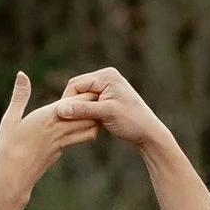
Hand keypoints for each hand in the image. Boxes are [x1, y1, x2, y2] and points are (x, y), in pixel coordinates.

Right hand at [0, 70, 98, 209]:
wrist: (13, 180)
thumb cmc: (8, 149)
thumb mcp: (10, 120)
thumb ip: (19, 96)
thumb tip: (22, 74)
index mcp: (48, 119)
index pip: (74, 103)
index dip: (85, 93)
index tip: (92, 84)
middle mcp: (59, 131)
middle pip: (87, 115)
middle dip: (95, 104)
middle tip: (100, 93)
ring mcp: (62, 143)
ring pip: (89, 129)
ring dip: (94, 118)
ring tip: (94, 107)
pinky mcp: (60, 152)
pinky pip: (80, 139)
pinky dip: (86, 129)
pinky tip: (82, 123)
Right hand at [58, 64, 175, 159]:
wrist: (149, 134)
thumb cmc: (132, 122)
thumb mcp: (106, 114)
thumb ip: (83, 110)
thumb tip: (60, 109)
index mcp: (106, 75)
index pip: (76, 84)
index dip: (67, 101)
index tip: (62, 117)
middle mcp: (106, 78)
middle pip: (77, 90)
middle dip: (72, 105)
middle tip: (67, 123)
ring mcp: (106, 88)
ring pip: (81, 98)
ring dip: (78, 111)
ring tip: (74, 125)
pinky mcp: (107, 99)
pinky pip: (88, 104)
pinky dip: (84, 113)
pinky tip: (83, 125)